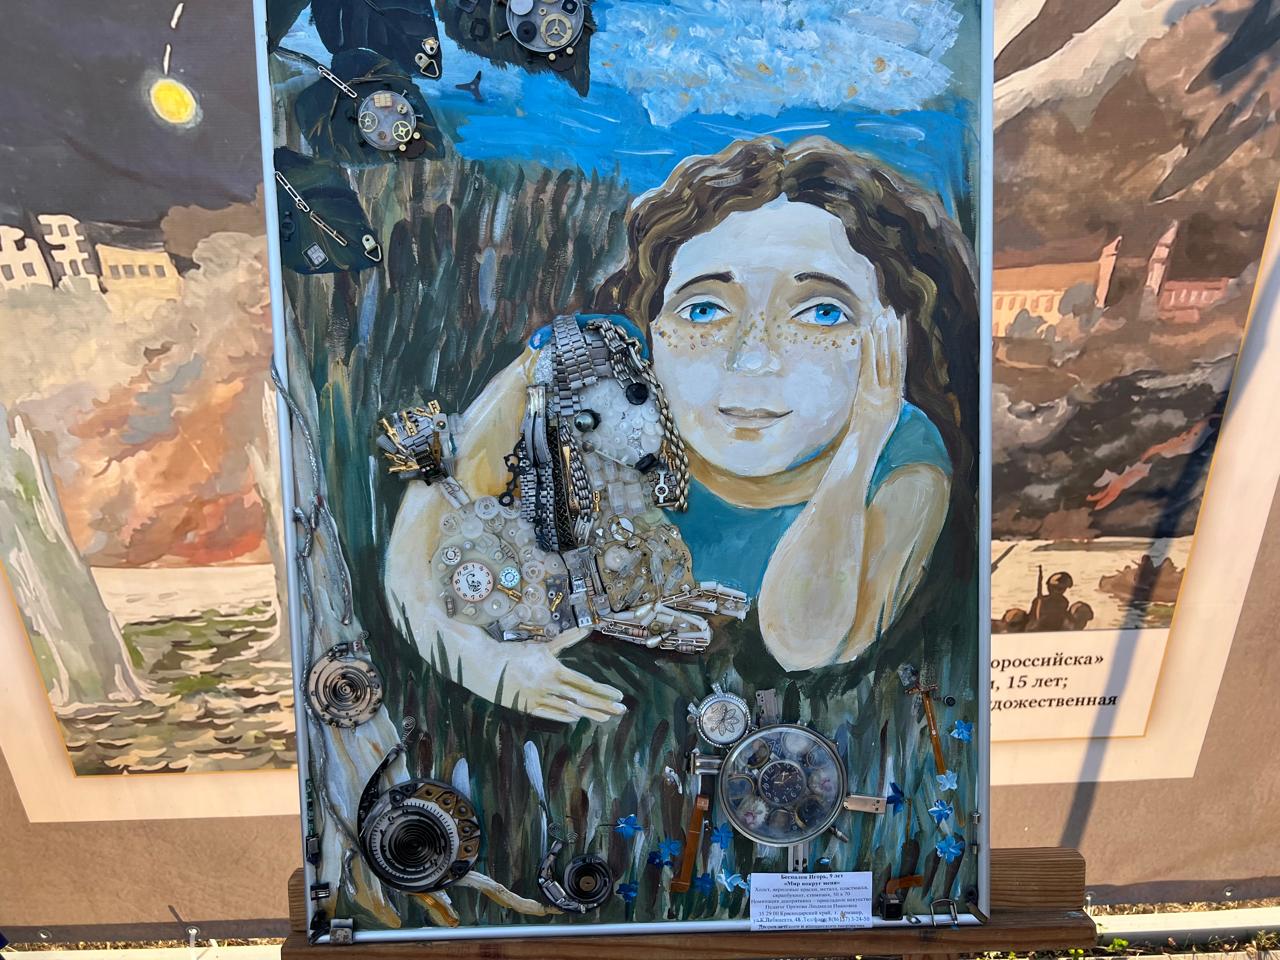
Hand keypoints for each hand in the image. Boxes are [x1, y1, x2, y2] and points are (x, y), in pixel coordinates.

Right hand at [496, 630, 626, 723]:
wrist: (487, 665)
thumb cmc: (517, 653)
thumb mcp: (543, 646)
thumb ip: (567, 639)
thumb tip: (586, 629)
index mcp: (553, 669)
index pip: (584, 683)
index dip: (602, 690)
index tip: (618, 694)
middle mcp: (548, 685)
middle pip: (581, 698)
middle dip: (602, 705)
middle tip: (621, 710)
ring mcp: (538, 698)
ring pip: (568, 709)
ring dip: (588, 714)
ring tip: (605, 718)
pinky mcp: (527, 707)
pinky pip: (549, 714)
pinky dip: (564, 716)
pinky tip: (577, 718)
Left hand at [822, 309, 905, 485]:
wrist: (862, 451)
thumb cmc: (866, 437)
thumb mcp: (875, 418)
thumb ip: (878, 401)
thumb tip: (874, 385)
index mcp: (895, 396)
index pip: (899, 363)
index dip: (900, 342)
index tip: (900, 323)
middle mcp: (891, 392)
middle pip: (893, 357)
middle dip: (893, 334)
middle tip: (891, 311)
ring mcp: (882, 392)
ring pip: (885, 359)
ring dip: (884, 336)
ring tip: (883, 316)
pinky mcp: (869, 393)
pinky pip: (869, 367)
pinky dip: (869, 349)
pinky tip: (868, 333)